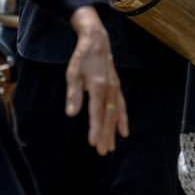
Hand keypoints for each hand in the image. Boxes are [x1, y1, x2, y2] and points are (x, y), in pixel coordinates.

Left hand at [65, 6, 127, 154]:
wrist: (97, 42)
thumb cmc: (82, 58)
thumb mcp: (73, 73)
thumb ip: (74, 94)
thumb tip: (72, 113)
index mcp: (97, 86)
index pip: (96, 112)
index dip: (95, 128)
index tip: (93, 143)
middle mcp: (109, 89)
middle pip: (108, 117)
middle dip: (105, 135)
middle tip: (102, 151)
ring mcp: (115, 89)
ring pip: (116, 114)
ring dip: (113, 131)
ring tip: (111, 147)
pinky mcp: (116, 88)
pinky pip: (121, 107)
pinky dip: (122, 120)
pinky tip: (123, 131)